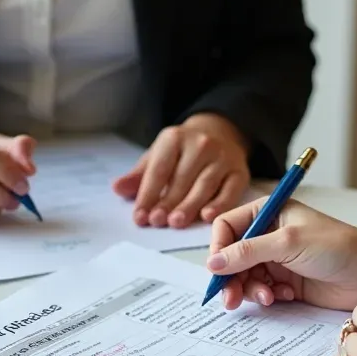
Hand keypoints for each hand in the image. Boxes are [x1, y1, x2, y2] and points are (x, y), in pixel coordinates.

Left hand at [113, 113, 249, 228]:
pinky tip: (207, 217)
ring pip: (205, 184)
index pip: (159, 169)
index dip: (148, 194)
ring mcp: (222, 157)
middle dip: (168, 202)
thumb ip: (139, 175)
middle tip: (157, 221)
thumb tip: (117, 188)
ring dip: (189, 205)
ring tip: (176, 222)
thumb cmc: (183, 151)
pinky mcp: (240, 171)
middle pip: (181, 178)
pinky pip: (230, 190)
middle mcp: (200, 144)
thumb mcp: (158, 155)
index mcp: (174, 138)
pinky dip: (220, 204)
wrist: (220, 132)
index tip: (140, 216)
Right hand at [206, 199, 356, 311]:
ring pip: (244, 277)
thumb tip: (213, 262)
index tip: (218, 269)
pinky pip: (262, 292)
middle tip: (231, 299)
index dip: (218, 248)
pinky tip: (286, 296)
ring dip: (250, 290)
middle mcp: (268, 235)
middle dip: (231, 278)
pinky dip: (268, 296)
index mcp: (268, 213)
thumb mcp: (287, 243)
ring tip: (268, 298)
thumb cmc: (336, 247)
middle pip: (231, 257)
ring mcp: (276, 260)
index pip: (226, 227)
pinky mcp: (286, 282)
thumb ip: (248, 251)